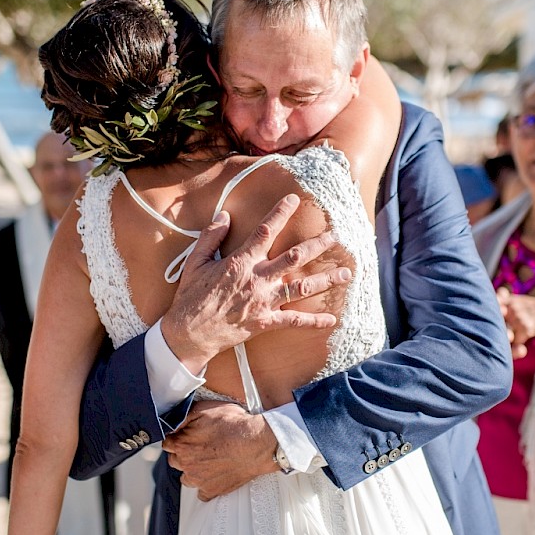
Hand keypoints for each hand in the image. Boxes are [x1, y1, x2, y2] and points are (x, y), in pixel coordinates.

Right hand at [162, 195, 351, 370]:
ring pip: (301, 288)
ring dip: (326, 280)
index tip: (294, 200)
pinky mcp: (265, 323)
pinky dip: (314, 321)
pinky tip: (332, 319)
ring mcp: (264, 302)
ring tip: (346, 273)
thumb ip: (211, 237)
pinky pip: (295, 322)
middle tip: (335, 236)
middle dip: (317, 245)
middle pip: (294, 258)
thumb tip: (225, 216)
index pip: (265, 231)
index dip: (280, 213)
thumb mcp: (195, 262)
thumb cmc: (191, 297)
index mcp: (240, 262)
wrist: (189, 334)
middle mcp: (257, 280)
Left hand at [163, 404, 277, 499]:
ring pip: (186, 478)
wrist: (258, 443)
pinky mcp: (213, 490)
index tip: (187, 436)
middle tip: (200, 446)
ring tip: (208, 461)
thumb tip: (172, 422)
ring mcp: (199, 480)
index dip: (178, 437)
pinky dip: (206, 486)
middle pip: (175, 460)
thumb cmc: (235, 425)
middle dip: (184, 453)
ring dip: (193, 470)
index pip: (167, 443)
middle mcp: (186, 464)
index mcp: (181, 445)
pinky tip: (215, 475)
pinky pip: (202, 493)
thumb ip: (183, 416)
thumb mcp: (206, 409)